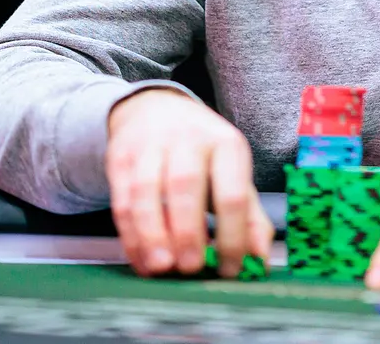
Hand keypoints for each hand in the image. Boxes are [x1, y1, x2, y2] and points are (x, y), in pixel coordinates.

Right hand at [106, 88, 273, 278]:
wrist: (155, 108)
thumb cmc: (202, 153)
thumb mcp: (233, 174)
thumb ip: (250, 217)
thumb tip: (259, 261)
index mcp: (226, 144)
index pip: (233, 193)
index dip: (233, 236)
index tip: (229, 269)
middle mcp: (189, 139)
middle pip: (186, 185)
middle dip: (187, 231)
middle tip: (190, 268)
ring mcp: (151, 145)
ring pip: (146, 191)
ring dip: (152, 234)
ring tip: (161, 268)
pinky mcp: (120, 157)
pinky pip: (121, 199)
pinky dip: (130, 235)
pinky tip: (141, 259)